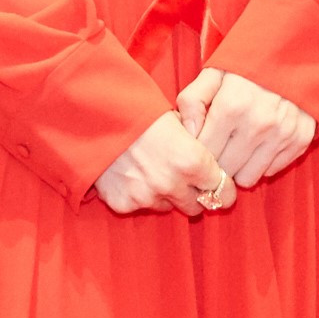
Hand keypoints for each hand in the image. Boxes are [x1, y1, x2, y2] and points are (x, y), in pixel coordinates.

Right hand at [94, 112, 232, 216]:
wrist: (95, 115)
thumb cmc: (139, 111)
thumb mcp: (177, 120)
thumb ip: (198, 143)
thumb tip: (214, 159)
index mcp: (191, 161)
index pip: (222, 190)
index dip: (224, 189)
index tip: (222, 187)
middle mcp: (172, 184)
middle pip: (197, 206)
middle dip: (194, 195)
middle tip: (185, 179)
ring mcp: (146, 197)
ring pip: (168, 206)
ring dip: (165, 194)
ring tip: (152, 169)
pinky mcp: (124, 204)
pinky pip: (140, 206)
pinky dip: (138, 194)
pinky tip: (131, 173)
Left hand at [177, 69, 318, 188]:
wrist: (296, 52)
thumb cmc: (249, 65)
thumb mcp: (214, 72)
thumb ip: (192, 101)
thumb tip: (188, 133)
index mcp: (231, 105)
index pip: (204, 153)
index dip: (199, 151)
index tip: (202, 144)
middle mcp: (258, 124)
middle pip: (225, 170)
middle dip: (218, 161)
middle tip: (220, 146)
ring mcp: (282, 134)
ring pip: (248, 177)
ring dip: (240, 166)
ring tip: (240, 145)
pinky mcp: (300, 140)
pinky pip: (271, 170)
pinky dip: (263, 161)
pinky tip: (261, 142)